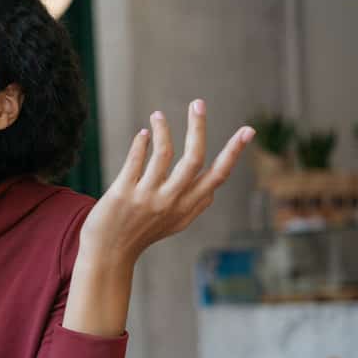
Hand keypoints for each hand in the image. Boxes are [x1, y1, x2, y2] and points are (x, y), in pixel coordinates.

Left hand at [79, 99, 254, 264]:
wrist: (108, 254)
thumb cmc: (142, 234)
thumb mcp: (174, 224)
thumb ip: (195, 206)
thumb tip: (213, 190)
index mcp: (187, 206)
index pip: (217, 176)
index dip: (234, 153)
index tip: (248, 130)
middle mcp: (170, 201)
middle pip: (194, 159)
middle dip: (199, 128)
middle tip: (198, 103)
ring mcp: (147, 197)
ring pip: (163, 154)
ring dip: (162, 129)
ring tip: (157, 115)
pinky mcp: (123, 194)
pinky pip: (135, 160)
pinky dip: (141, 143)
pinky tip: (142, 134)